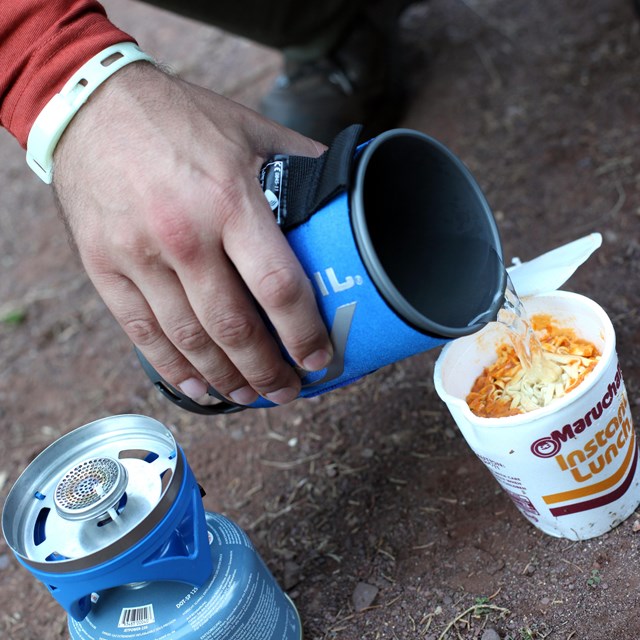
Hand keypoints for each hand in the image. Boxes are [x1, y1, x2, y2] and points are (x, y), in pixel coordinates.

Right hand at [53, 62, 331, 405]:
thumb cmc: (180, 118)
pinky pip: (141, 332)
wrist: (91, 105)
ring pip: (189, 339)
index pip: (278, 287)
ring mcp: (138, 256)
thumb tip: (345, 194)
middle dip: (266, 370)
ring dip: (225, 377)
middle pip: (234, 327)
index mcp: (229, 201)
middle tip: (288, 389)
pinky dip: (172, 367)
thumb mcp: (251, 130)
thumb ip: (301, 164)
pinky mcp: (104, 268)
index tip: (319, 357)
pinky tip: (197, 385)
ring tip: (249, 395)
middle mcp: (184, 236)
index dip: (303, 332)